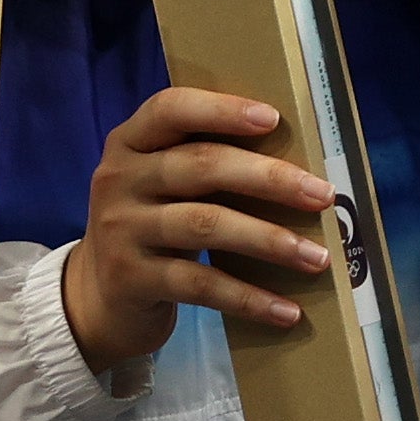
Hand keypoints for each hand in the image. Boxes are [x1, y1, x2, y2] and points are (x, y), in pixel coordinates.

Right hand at [58, 86, 338, 370]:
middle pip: (201, 167)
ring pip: (206, 226)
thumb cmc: (151, 226)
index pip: (171, 109)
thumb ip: (202, 164)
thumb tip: (296, 167)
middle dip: (269, 180)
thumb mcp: (160, 186)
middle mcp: (119, 179)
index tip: (274, 119)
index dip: (221, 110)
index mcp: (130, 142)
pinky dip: (248, 298)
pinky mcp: (131, 279)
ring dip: (270, 241)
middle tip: (323, 196)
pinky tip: (286, 311)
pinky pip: (201, 285)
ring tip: (318, 258)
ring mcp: (121, 230)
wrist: (97, 298)